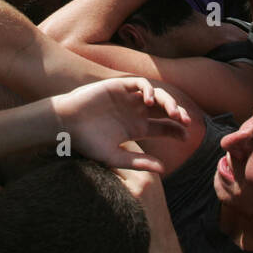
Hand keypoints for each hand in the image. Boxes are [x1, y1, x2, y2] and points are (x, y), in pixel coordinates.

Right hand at [53, 76, 191, 173]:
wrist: (66, 123)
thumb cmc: (86, 142)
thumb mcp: (114, 156)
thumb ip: (137, 162)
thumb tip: (163, 169)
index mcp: (137, 128)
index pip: (164, 127)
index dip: (177, 130)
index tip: (186, 136)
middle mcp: (135, 112)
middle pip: (165, 109)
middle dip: (178, 114)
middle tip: (186, 121)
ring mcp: (128, 98)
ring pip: (157, 95)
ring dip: (168, 101)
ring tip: (173, 113)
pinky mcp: (119, 86)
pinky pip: (140, 84)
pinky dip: (148, 90)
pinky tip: (148, 102)